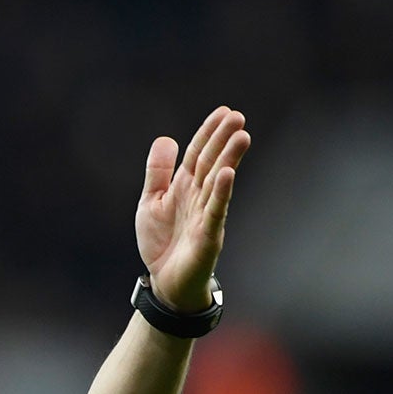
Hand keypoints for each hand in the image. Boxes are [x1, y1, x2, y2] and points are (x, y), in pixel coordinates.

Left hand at [136, 106, 250, 312]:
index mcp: (185, 187)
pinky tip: (227, 174)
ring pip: (218, 183)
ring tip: (242, 136)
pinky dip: (221, 193)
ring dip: (229, 159)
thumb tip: (165, 138)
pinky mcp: (208, 236)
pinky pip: (215, 211)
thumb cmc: (162, 243)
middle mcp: (198, 197)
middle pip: (211, 163)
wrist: (165, 282)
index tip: (224, 111)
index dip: (208, 132)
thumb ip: (157, 172)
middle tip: (238, 117)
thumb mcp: (151, 202)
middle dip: (223, 140)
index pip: (198, 153)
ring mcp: (205, 216)